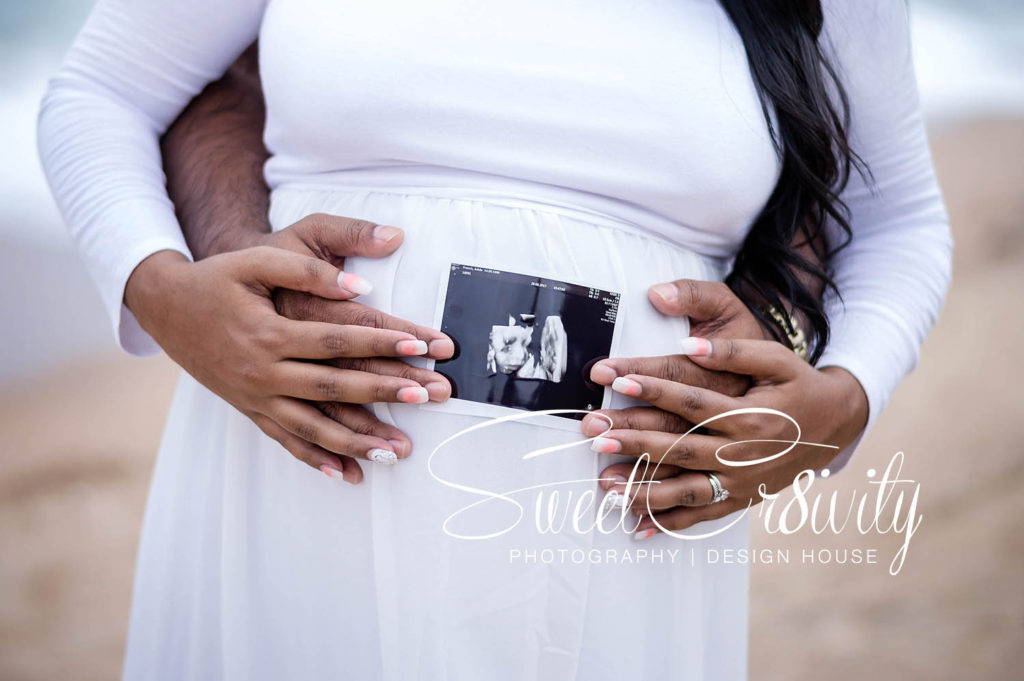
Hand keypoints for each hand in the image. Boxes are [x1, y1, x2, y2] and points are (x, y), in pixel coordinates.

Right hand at [125, 215, 453, 482]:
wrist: (165, 306)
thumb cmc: (217, 278)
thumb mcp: (257, 260)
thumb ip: (308, 270)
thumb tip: (360, 287)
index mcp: (270, 332)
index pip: (338, 339)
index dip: (382, 341)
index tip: (421, 345)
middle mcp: (263, 371)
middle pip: (335, 386)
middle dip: (386, 392)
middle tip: (430, 397)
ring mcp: (255, 396)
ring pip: (313, 426)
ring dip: (358, 440)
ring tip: (398, 451)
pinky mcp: (249, 409)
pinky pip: (285, 440)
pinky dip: (315, 458)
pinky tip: (345, 472)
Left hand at [584, 337, 868, 537]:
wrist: (836, 424)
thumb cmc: (800, 385)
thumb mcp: (777, 360)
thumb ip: (734, 351)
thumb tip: (689, 344)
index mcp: (752, 416)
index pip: (693, 403)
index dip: (655, 390)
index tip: (618, 381)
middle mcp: (745, 454)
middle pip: (681, 448)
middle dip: (634, 443)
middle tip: (596, 435)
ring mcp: (743, 482)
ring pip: (687, 490)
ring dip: (644, 490)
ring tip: (604, 486)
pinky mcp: (741, 499)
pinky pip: (702, 516)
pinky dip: (669, 522)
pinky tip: (636, 526)